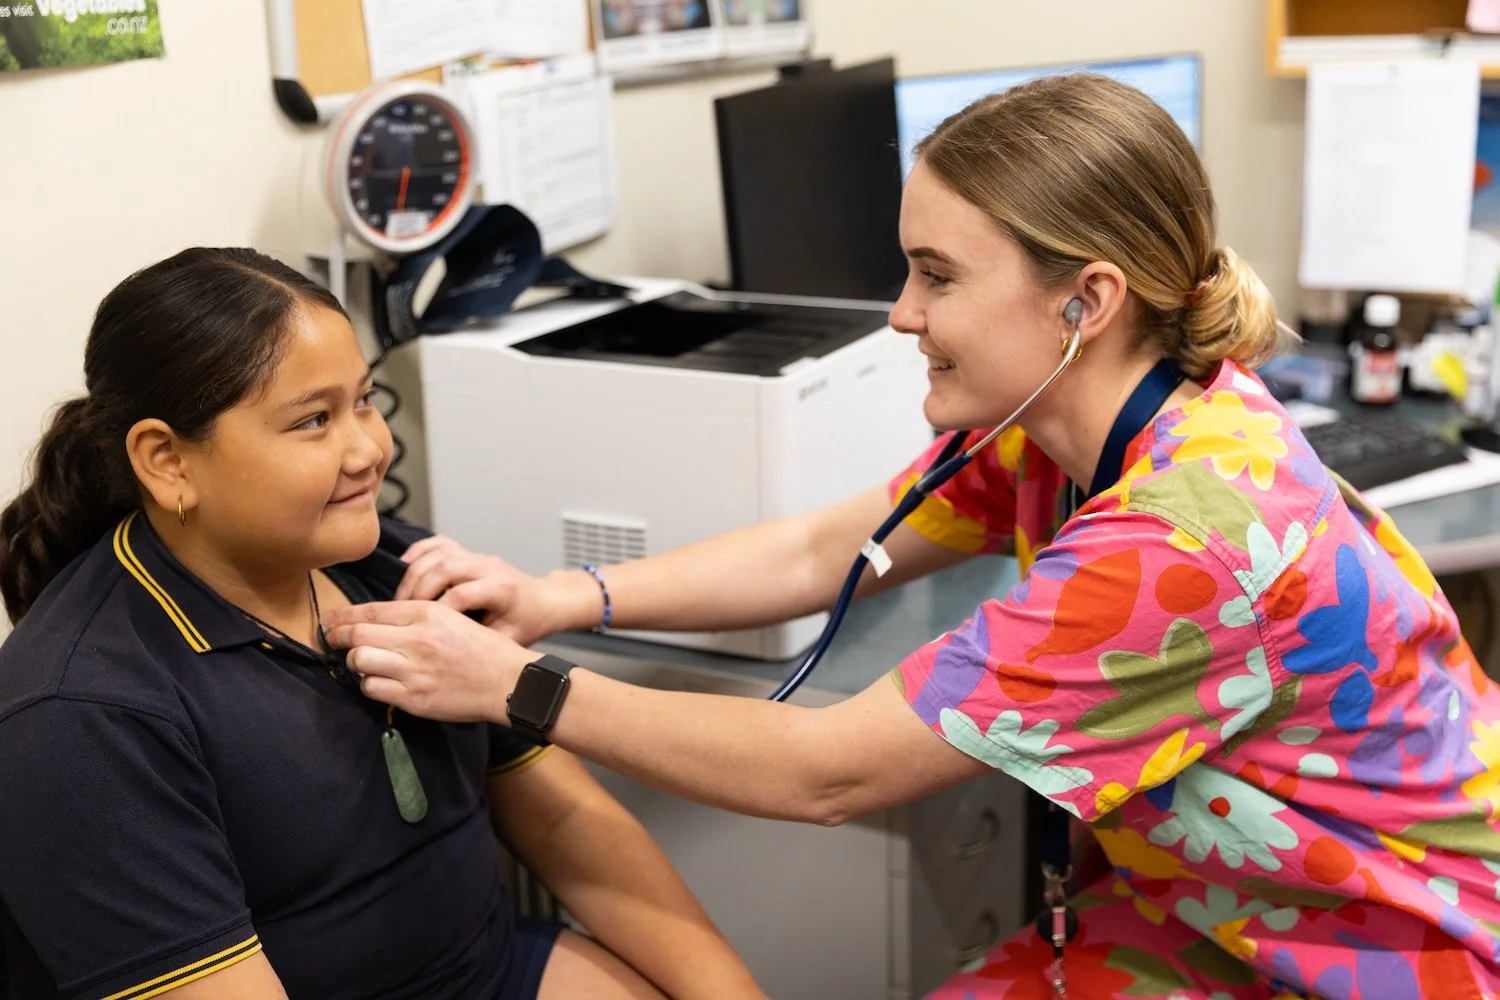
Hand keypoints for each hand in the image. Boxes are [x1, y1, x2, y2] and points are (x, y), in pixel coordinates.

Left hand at [321, 601, 533, 723]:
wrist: (509, 681)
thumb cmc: (483, 649)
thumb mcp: (452, 617)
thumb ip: (415, 616)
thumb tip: (374, 620)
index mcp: (428, 613)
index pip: (371, 610)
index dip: (343, 616)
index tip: (330, 620)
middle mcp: (418, 639)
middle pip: (358, 635)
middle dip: (338, 637)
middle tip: (332, 639)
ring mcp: (415, 670)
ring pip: (360, 661)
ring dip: (354, 662)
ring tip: (360, 663)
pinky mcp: (415, 697)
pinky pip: (373, 688)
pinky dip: (369, 684)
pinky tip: (379, 681)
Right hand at [396, 535, 589, 644]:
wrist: (543, 601)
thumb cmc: (526, 624)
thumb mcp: (508, 640)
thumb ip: (479, 643)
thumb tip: (442, 654)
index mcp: (501, 588)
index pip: (460, 594)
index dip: (437, 611)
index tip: (419, 630)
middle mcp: (488, 566)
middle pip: (444, 568)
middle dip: (418, 590)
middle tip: (401, 613)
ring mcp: (477, 555)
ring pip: (437, 553)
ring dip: (413, 574)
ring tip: (400, 601)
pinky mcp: (468, 552)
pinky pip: (437, 544)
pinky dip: (417, 554)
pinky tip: (404, 572)